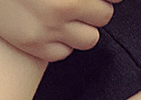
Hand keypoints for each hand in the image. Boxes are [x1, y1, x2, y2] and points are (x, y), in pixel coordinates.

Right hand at [0, 0, 121, 61]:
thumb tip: (108, 1)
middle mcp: (62, 4)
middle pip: (104, 16)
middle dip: (95, 11)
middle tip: (79, 5)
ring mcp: (47, 27)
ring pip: (89, 39)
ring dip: (83, 30)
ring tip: (67, 19)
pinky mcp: (33, 45)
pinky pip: (63, 53)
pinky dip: (61, 44)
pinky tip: (49, 30)